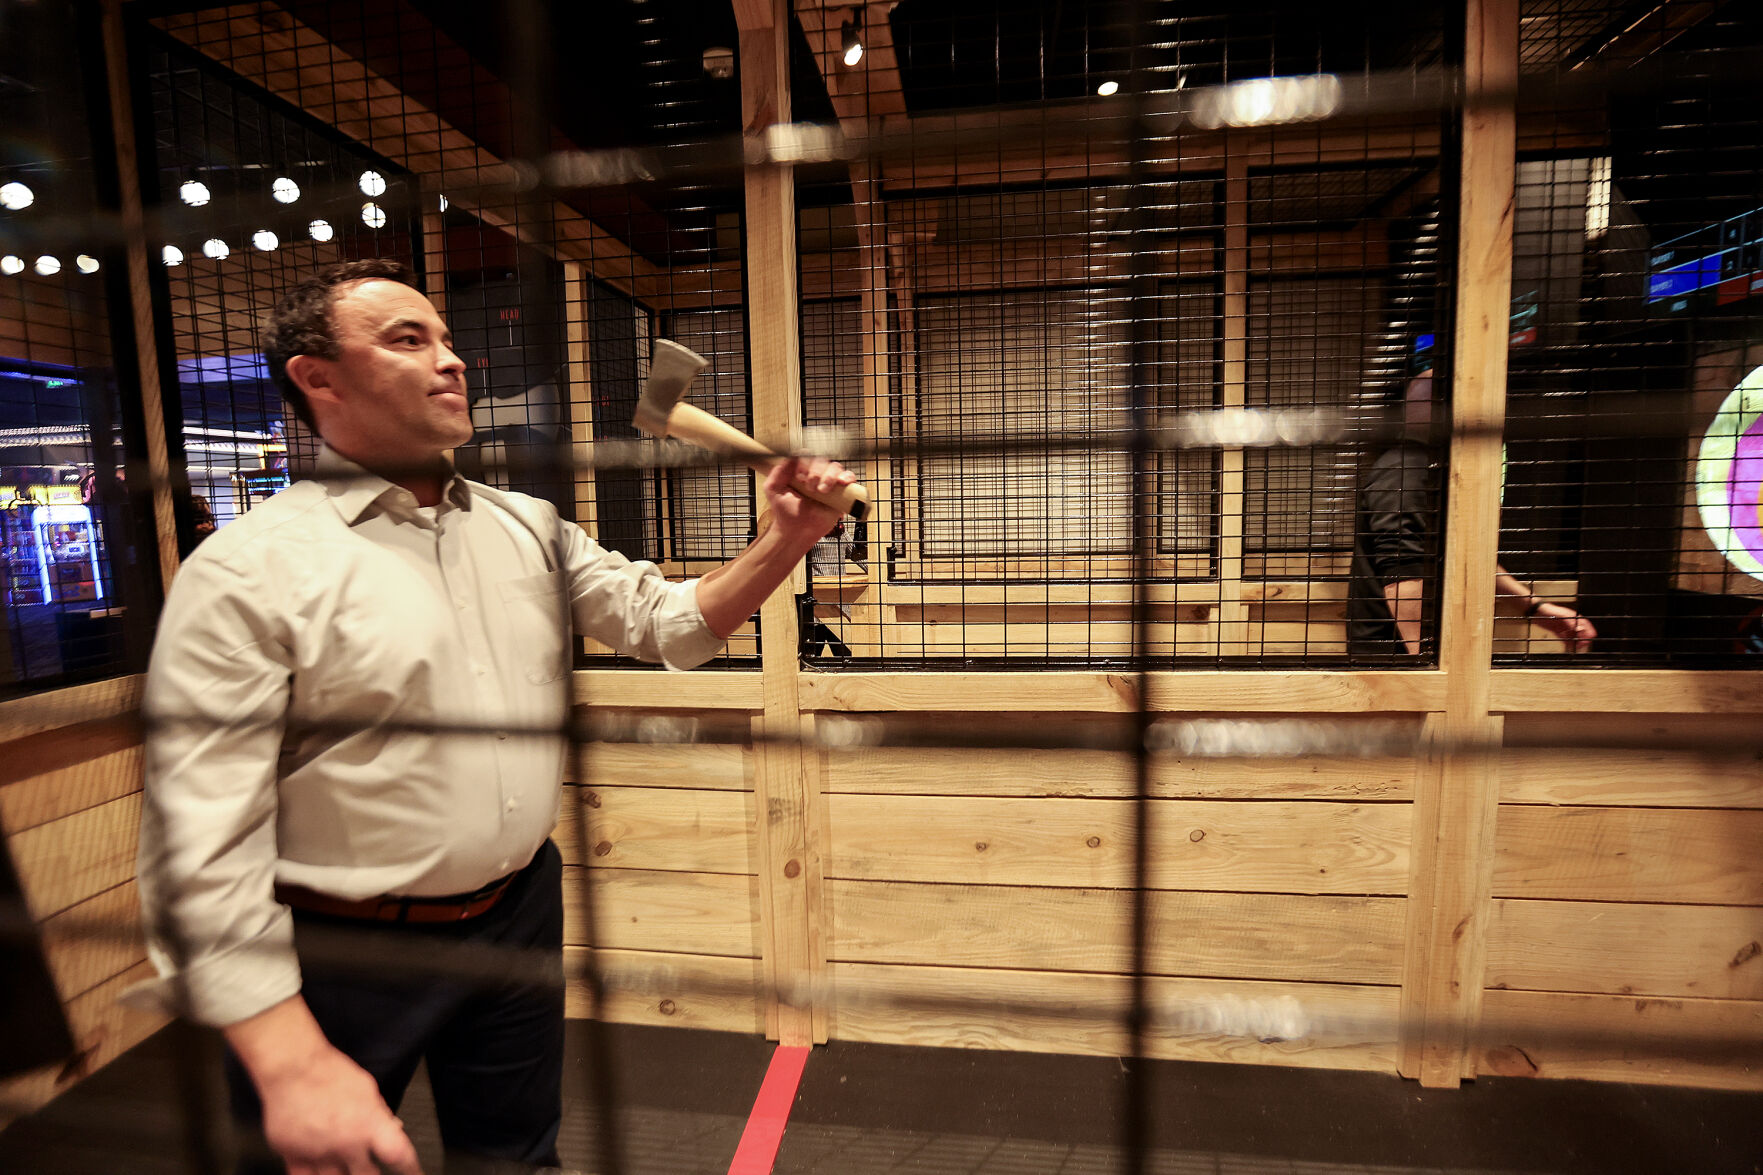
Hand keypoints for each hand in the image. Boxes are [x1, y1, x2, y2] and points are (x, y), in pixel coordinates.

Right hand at [256, 1043, 420, 1174]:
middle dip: (373, 1174)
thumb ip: (381, 1113)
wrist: (291, 1068)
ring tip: (347, 1167)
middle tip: (371, 1168)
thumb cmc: (329, 1072)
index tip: (414, 1173)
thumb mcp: (367, 1088)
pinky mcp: (292, 1155)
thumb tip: (394, 1128)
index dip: (411, 1169)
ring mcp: (318, 1153)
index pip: (399, 1155)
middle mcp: (345, 1144)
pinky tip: (320, 1173)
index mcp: (369, 1124)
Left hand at [762, 456, 853, 547]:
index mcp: (801, 471)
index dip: (805, 463)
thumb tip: (789, 457)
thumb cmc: (785, 513)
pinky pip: (849, 478)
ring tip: (822, 491)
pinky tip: (841, 483)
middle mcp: (815, 475)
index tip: (799, 476)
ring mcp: (829, 483)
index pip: (807, 456)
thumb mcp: (773, 489)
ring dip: (829, 476)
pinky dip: (847, 477)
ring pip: (835, 467)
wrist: (797, 531)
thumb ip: (777, 471)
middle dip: (815, 472)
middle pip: (822, 460)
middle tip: (810, 487)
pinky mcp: (840, 493)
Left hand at [1530, 601, 1595, 652]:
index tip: (1587, 639)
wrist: (1537, 612)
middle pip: (1582, 633)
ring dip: (1575, 642)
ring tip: (1574, 647)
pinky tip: (1568, 646)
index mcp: (1574, 617)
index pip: (1586, 625)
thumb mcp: (1561, 615)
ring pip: (1574, 637)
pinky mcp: (1559, 632)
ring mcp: (1566, 628)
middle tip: (1580, 645)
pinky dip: (1568, 643)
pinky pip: (1566, 639)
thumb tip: (1579, 628)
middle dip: (1582, 639)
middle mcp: (1571, 623)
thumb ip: (1571, 622)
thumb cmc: (1549, 610)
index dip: (1588, 632)